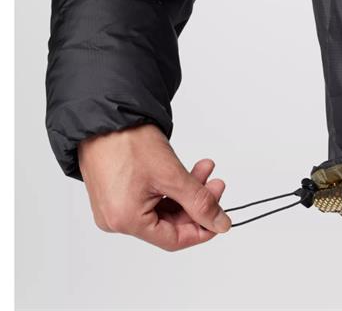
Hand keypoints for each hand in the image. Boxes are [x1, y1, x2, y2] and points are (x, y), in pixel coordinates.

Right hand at [78, 123, 230, 250]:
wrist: (106, 115)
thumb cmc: (128, 142)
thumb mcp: (172, 175)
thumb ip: (199, 202)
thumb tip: (220, 224)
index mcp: (126, 221)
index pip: (173, 239)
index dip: (202, 229)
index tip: (221, 216)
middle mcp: (116, 219)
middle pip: (169, 222)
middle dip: (196, 202)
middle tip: (217, 184)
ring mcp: (114, 205)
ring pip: (162, 207)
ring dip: (187, 190)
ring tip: (205, 168)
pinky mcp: (116, 191)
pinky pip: (150, 197)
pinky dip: (171, 185)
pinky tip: (188, 170)